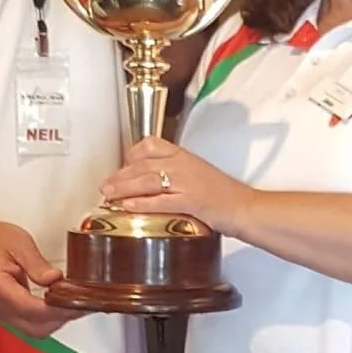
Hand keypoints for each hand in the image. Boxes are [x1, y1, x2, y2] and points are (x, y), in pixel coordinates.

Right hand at [0, 218, 79, 338]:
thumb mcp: (19, 243)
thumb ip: (38, 264)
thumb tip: (57, 280)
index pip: (31, 309)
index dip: (56, 310)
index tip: (76, 303)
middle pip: (34, 327)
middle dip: (60, 319)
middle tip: (81, 304)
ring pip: (32, 329)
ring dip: (55, 321)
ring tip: (74, 304)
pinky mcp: (5, 311)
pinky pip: (28, 323)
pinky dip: (46, 318)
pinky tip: (59, 305)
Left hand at [100, 135, 254, 236]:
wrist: (246, 207)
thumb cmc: (225, 194)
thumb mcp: (200, 175)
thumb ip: (178, 174)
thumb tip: (156, 181)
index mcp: (185, 156)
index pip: (151, 145)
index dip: (131, 155)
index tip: (122, 166)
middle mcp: (183, 165)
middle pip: (143, 164)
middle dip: (121, 175)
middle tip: (105, 184)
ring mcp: (187, 182)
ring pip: (147, 181)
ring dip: (123, 188)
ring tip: (108, 194)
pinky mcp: (190, 201)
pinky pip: (159, 200)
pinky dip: (140, 203)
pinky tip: (126, 205)